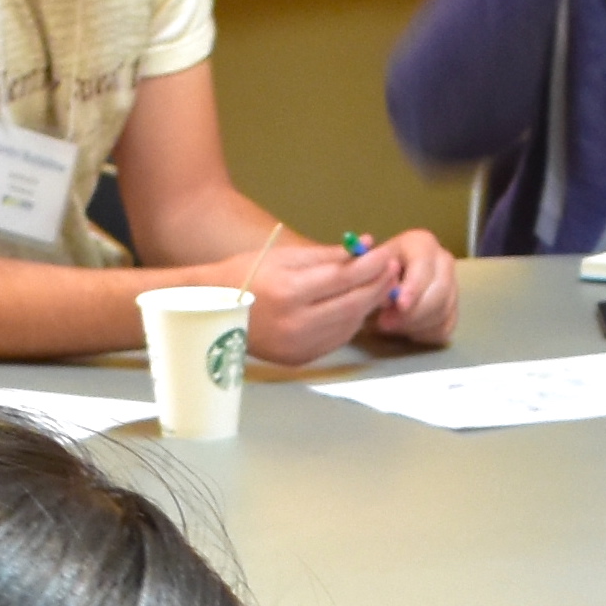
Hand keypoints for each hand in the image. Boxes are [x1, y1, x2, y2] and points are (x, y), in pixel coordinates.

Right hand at [227, 231, 404, 366]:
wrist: (213, 312)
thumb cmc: (247, 275)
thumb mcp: (284, 257)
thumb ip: (328, 255)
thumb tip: (367, 246)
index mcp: (289, 292)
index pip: (344, 278)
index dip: (370, 266)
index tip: (386, 254)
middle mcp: (295, 323)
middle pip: (352, 305)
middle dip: (377, 286)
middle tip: (392, 271)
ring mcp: (298, 346)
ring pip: (349, 325)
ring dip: (367, 305)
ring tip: (377, 286)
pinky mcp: (299, 359)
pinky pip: (336, 340)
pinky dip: (350, 322)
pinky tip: (354, 307)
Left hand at [353, 225, 460, 345]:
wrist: (385, 276)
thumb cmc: (376, 268)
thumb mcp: (371, 266)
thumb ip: (379, 278)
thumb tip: (389, 296)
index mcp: (423, 244)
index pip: (424, 267)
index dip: (414, 288)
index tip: (400, 306)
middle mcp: (443, 261)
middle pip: (440, 291)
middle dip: (414, 312)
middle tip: (386, 324)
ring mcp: (452, 284)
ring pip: (443, 312)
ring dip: (416, 325)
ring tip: (391, 327)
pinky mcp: (453, 307)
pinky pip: (446, 326)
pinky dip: (426, 334)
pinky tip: (407, 332)